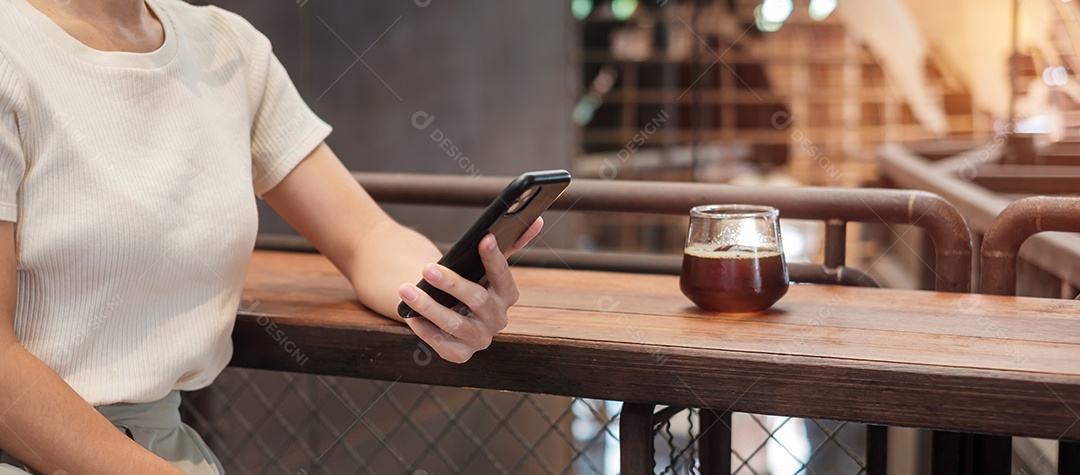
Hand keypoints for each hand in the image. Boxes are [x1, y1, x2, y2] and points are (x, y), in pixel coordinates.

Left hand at [398, 218, 543, 363]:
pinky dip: (425, 330)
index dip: (494, 258)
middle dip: (451, 283)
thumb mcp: (486, 264)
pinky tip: (410, 316)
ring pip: (455, 324)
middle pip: (477, 300)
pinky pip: (442, 344)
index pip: (503, 276)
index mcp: (507, 295)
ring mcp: (479, 339)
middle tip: (427, 268)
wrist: (449, 310)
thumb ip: (511, 243)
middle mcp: (497, 319)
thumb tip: (537, 220)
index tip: (484, 238)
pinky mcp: (460, 354)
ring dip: (429, 306)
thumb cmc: (468, 281)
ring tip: (406, 290)